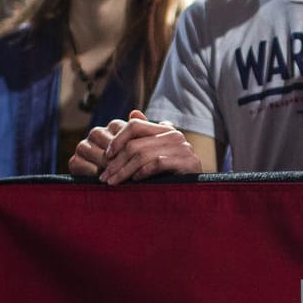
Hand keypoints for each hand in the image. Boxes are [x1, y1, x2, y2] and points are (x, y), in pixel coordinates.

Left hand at [70, 110, 201, 183]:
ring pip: (143, 155)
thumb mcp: (157, 152)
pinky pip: (158, 163)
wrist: (199, 189)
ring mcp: (183, 149)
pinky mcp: (188, 163)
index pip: (135, 125)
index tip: (106, 155)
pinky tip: (135, 181)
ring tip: (113, 182)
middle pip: (135, 144)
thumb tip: (132, 113)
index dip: (117, 139)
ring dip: (124, 170)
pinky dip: (143, 172)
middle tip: (104, 177)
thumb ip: (145, 136)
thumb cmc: (174, 172)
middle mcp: (175, 135)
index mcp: (166, 129)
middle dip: (116, 162)